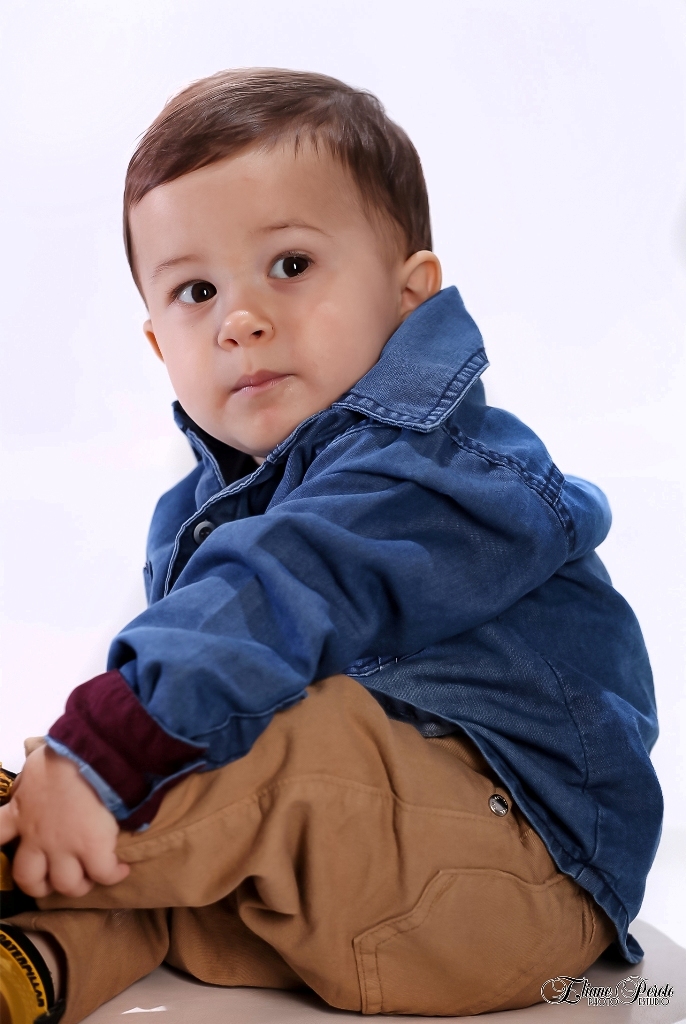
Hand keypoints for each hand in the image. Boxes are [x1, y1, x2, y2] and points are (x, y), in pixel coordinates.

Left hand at [0, 745, 129, 897]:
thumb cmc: (61, 754)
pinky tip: (120, 870)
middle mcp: (38, 838)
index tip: (20, 847)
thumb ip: (31, 783)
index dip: (3, 847)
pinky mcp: (94, 848)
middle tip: (57, 877)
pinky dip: (112, 875)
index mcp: (21, 813)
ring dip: (78, 884)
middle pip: (29, 878)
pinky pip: (103, 873)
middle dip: (42, 884)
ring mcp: (65, 847)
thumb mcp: (35, 767)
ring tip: (90, 876)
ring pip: (67, 884)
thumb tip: (34, 782)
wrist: (88, 755)